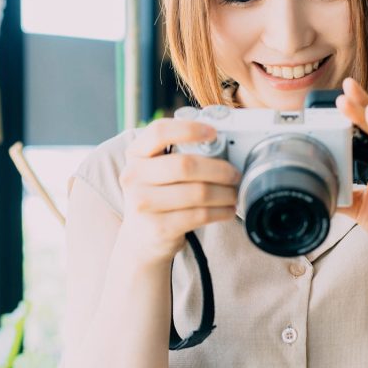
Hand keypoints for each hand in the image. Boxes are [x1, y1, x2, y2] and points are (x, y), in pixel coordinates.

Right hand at [118, 118, 240, 263]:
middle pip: (185, 165)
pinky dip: (221, 211)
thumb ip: (179, 152)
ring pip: (198, 192)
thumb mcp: (157, 169)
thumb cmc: (158, 194)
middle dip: (219, 169)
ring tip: (233, 193)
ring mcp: (143, 203)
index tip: (213, 133)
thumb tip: (221, 144)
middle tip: (235, 173)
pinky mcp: (159, 228)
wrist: (141, 237)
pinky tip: (227, 209)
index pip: (159, 132)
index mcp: (135, 153)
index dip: (189, 130)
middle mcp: (133, 176)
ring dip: (225, 192)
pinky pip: (200, 215)